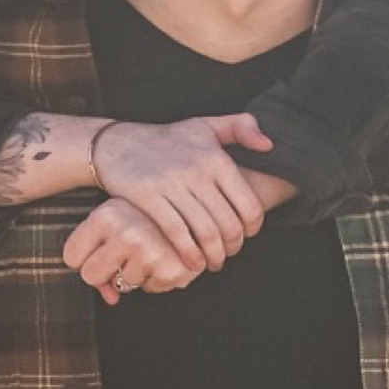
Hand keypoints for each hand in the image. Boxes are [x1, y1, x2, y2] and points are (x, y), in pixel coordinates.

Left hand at [64, 197, 206, 304]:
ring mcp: (148, 253)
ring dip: (135, 274)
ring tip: (152, 248)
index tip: (98, 250)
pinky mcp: (169, 270)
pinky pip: (149, 289)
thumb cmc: (149, 213)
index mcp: (106, 216)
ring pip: (121, 285)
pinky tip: (167, 255)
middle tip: (122, 256)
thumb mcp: (118, 221)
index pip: (70, 256)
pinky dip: (157, 278)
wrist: (197, 204)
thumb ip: (100, 256)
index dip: (84, 258)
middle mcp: (125, 233)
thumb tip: (110, 298)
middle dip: (104, 273)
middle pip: (90, 276)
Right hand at [88, 116, 274, 273]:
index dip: (252, 229)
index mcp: (216, 157)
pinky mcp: (149, 197)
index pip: (249, 205)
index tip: (245, 236)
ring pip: (205, 232)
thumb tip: (270, 145)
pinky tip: (192, 263)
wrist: (118, 143)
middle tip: (227, 254)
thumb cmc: (167, 139)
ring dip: (213, 256)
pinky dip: (189, 253)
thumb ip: (241, 127)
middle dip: (232, 247)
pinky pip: (177, 233)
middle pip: (228, 224)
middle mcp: (197, 170)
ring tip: (212, 263)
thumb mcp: (206, 125)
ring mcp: (172, 184)